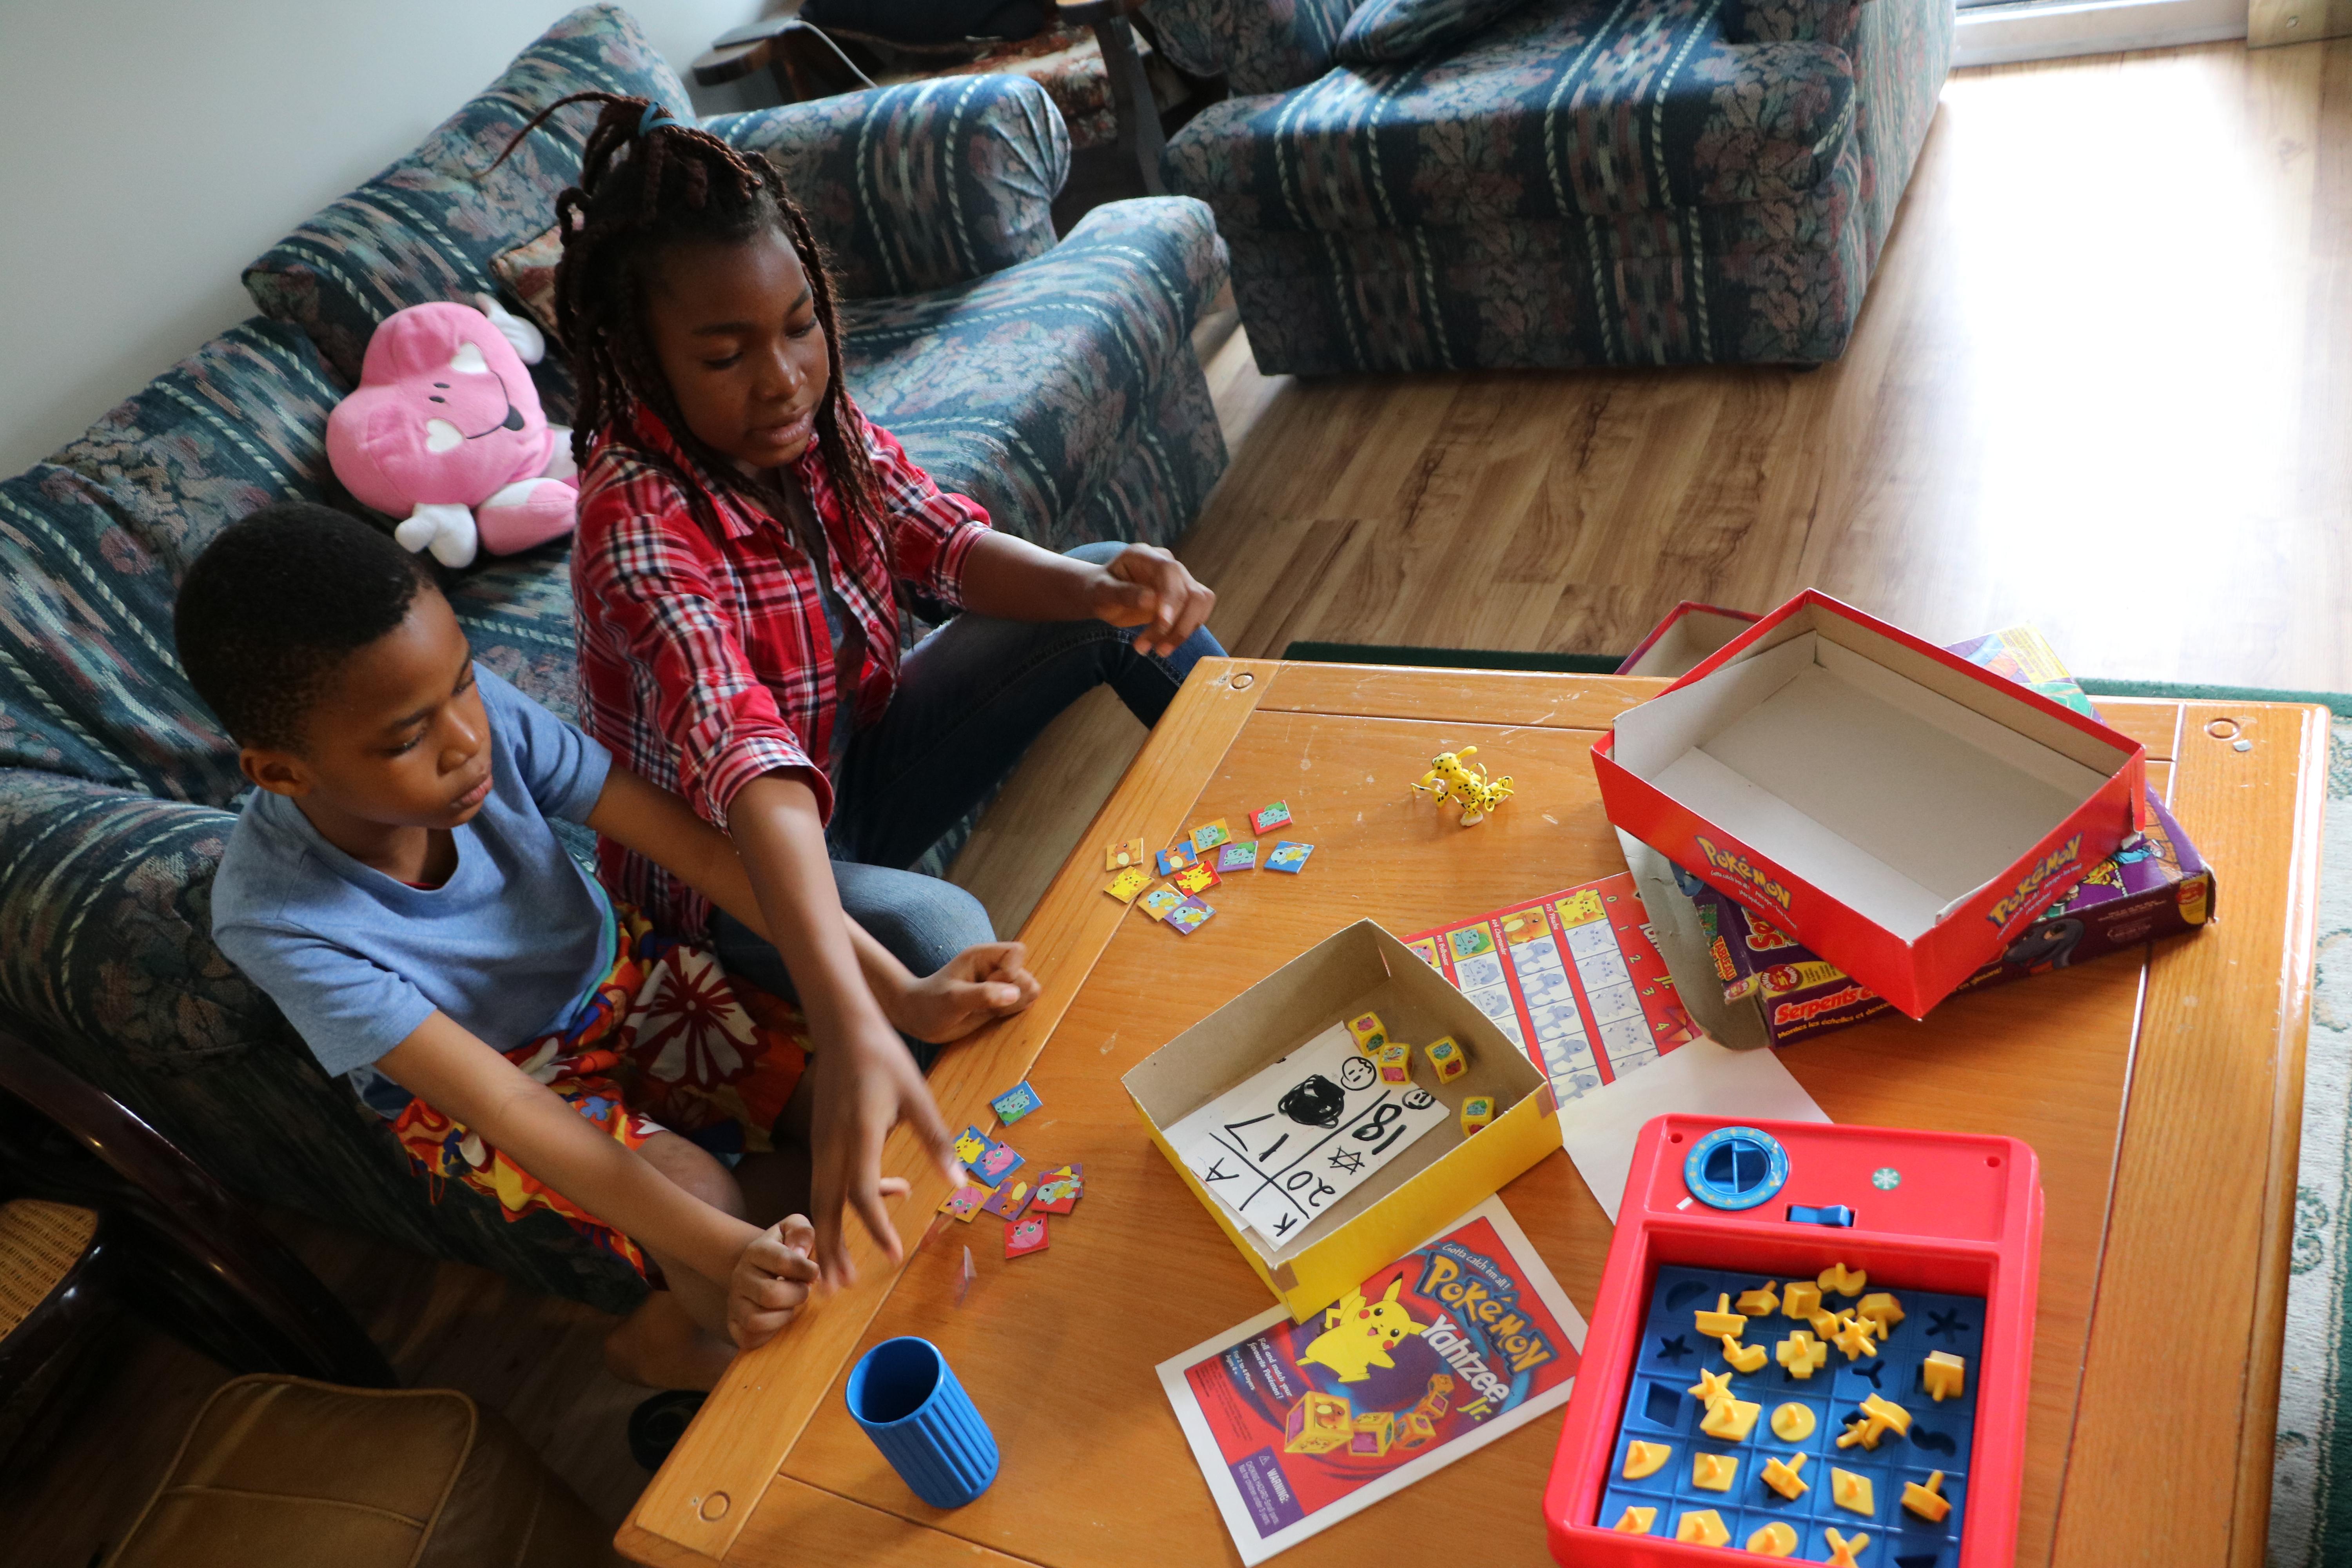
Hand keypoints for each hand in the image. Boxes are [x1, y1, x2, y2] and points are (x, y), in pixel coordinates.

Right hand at [727, 1214, 820, 1349]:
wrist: (761, 1266)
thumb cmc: (786, 1248)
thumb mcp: (794, 1229)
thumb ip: (802, 1232)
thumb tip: (800, 1253)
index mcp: (756, 1251)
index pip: (783, 1261)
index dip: (807, 1270)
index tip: (815, 1272)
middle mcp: (740, 1276)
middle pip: (771, 1294)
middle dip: (797, 1295)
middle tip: (804, 1290)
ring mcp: (734, 1301)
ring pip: (757, 1320)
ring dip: (784, 1316)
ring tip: (790, 1305)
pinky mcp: (733, 1323)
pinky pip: (748, 1338)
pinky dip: (769, 1334)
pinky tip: (779, 1318)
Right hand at [806, 1023, 959, 1287]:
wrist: (844, 1030)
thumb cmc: (886, 1061)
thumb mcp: (918, 1097)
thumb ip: (937, 1140)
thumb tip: (960, 1182)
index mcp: (860, 1134)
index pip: (862, 1190)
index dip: (876, 1225)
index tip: (892, 1255)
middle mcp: (832, 1145)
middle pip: (826, 1207)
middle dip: (831, 1250)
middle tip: (837, 1290)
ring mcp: (820, 1145)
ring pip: (818, 1200)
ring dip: (824, 1237)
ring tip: (833, 1274)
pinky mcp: (819, 1143)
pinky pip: (821, 1185)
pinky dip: (830, 1211)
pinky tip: (856, 1216)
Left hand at [881, 941, 1040, 1043]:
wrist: (919, 1017)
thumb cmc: (931, 1003)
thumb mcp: (954, 999)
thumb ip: (984, 995)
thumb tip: (1014, 993)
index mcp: (983, 956)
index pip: (1017, 951)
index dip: (1012, 971)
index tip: (992, 985)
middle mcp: (994, 967)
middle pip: (1026, 974)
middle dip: (1012, 992)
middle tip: (986, 1002)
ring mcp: (999, 984)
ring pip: (1029, 990)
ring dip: (1014, 1004)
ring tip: (990, 1009)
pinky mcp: (1001, 1000)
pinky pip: (1023, 1003)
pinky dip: (1012, 1011)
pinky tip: (992, 1015)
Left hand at [1087, 544, 1214, 657]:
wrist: (1104, 596)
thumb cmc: (1100, 592)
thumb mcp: (1102, 592)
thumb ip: (1124, 593)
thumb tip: (1151, 600)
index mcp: (1144, 555)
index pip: (1169, 571)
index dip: (1171, 598)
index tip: (1163, 623)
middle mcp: (1167, 564)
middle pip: (1191, 591)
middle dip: (1177, 624)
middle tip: (1155, 649)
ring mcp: (1180, 579)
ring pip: (1200, 603)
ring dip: (1183, 631)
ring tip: (1159, 651)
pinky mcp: (1186, 596)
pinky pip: (1199, 613)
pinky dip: (1185, 632)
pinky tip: (1164, 644)